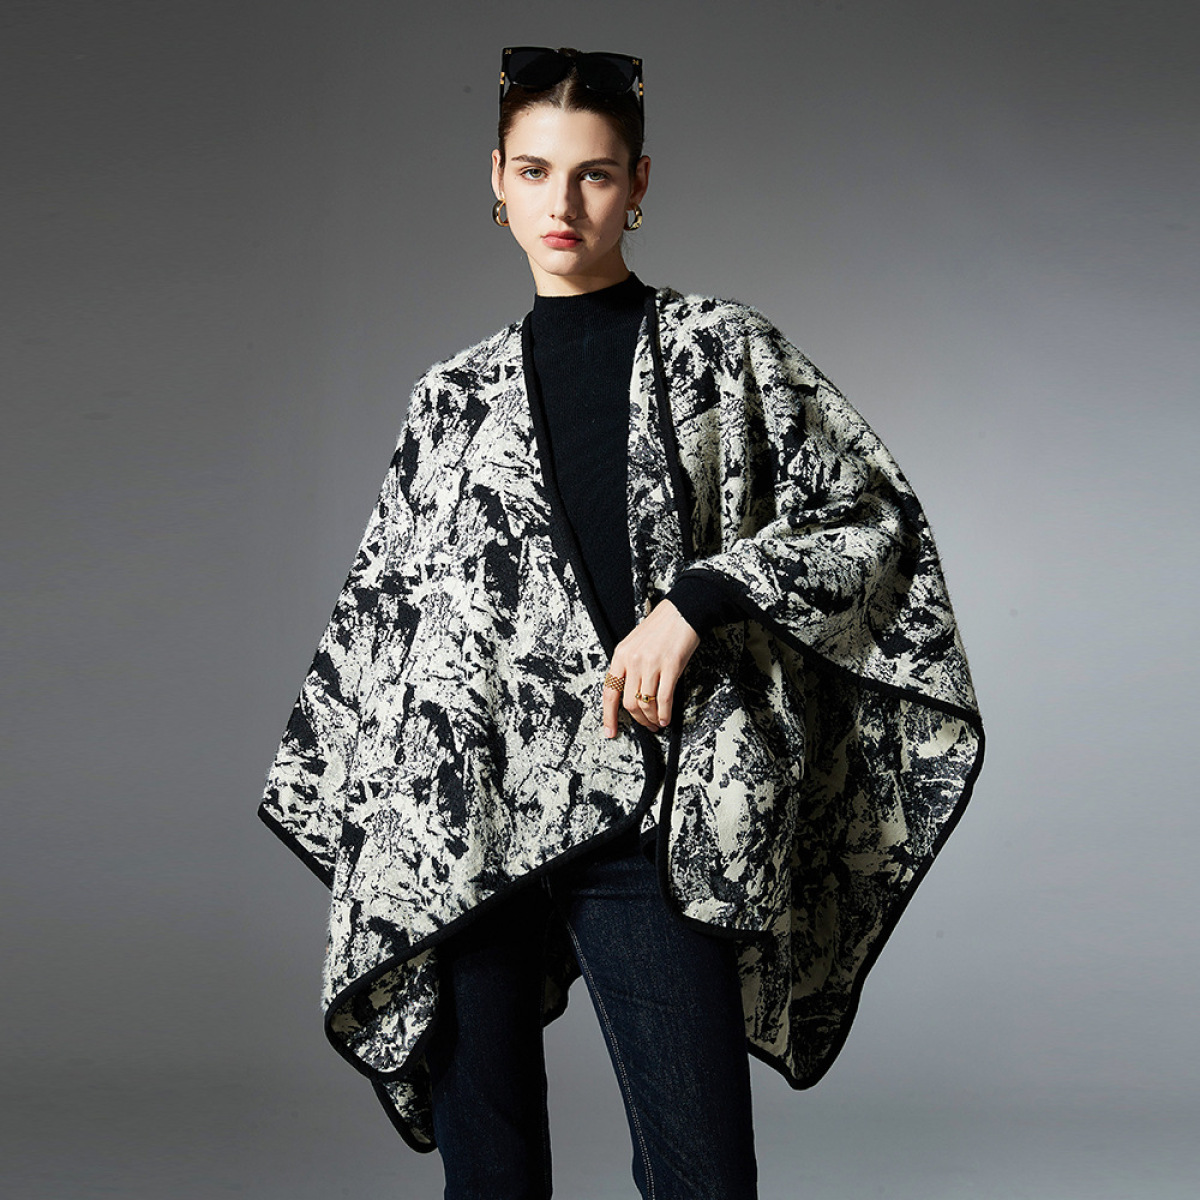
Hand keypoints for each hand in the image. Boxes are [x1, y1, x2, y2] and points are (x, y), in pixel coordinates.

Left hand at [603, 598, 699, 736]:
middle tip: (646, 726)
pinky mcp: (670, 666)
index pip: (609, 691)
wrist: (682, 611)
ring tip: (657, 722)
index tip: (611, 731)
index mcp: (620, 654)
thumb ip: (628, 665)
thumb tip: (628, 693)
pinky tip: (666, 718)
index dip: (608, 716)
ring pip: (645, 703)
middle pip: (628, 702)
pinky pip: (663, 698)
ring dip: (651, 719)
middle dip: (637, 720)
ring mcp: (651, 663)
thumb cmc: (660, 627)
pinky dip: (664, 713)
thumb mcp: (635, 643)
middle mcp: (633, 660)